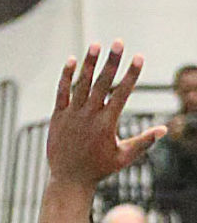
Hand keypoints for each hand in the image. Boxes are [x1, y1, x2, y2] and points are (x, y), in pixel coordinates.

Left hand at [47, 43, 165, 189]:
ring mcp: (72, 116)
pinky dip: (66, 77)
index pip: (122, 94)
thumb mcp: (123, 157)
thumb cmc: (99, 169)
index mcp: (106, 124)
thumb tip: (164, 129)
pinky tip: (71, 60)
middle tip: (118, 42)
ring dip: (89, 64)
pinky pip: (61, 93)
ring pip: (81, 85)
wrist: (69, 181)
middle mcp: (89, 117)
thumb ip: (143, 142)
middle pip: (102, 84)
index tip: (139, 57)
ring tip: (96, 44)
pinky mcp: (58, 118)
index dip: (131, 75)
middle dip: (111, 62)